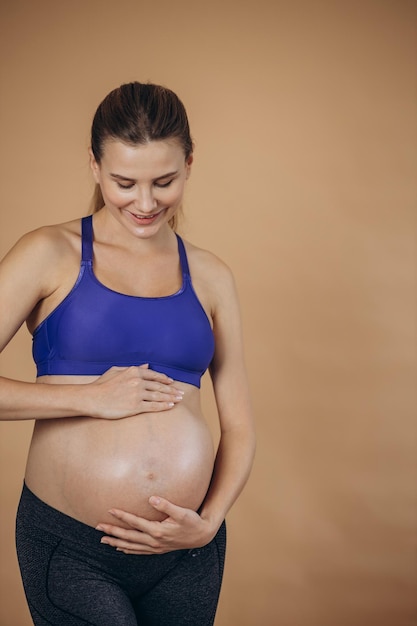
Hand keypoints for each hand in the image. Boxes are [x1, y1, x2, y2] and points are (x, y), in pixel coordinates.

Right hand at [85, 364, 183, 418]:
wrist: (92, 398)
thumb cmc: (101, 385)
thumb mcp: (116, 371)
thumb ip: (133, 368)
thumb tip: (146, 366)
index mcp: (133, 372)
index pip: (154, 375)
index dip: (165, 379)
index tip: (172, 382)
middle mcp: (137, 382)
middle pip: (159, 386)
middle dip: (172, 390)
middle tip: (181, 393)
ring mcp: (137, 394)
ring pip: (159, 396)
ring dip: (171, 398)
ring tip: (179, 399)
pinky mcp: (135, 407)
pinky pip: (153, 406)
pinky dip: (163, 406)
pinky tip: (170, 406)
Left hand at [95, 497, 215, 553]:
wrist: (202, 536)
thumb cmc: (192, 521)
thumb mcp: (182, 512)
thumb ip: (166, 505)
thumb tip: (151, 498)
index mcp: (157, 531)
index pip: (135, 522)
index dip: (122, 516)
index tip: (110, 510)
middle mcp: (154, 541)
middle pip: (128, 536)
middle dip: (112, 532)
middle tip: (98, 527)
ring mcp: (155, 547)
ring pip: (131, 546)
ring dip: (116, 542)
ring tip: (103, 539)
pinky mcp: (158, 549)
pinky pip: (138, 551)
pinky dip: (127, 550)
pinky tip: (120, 548)